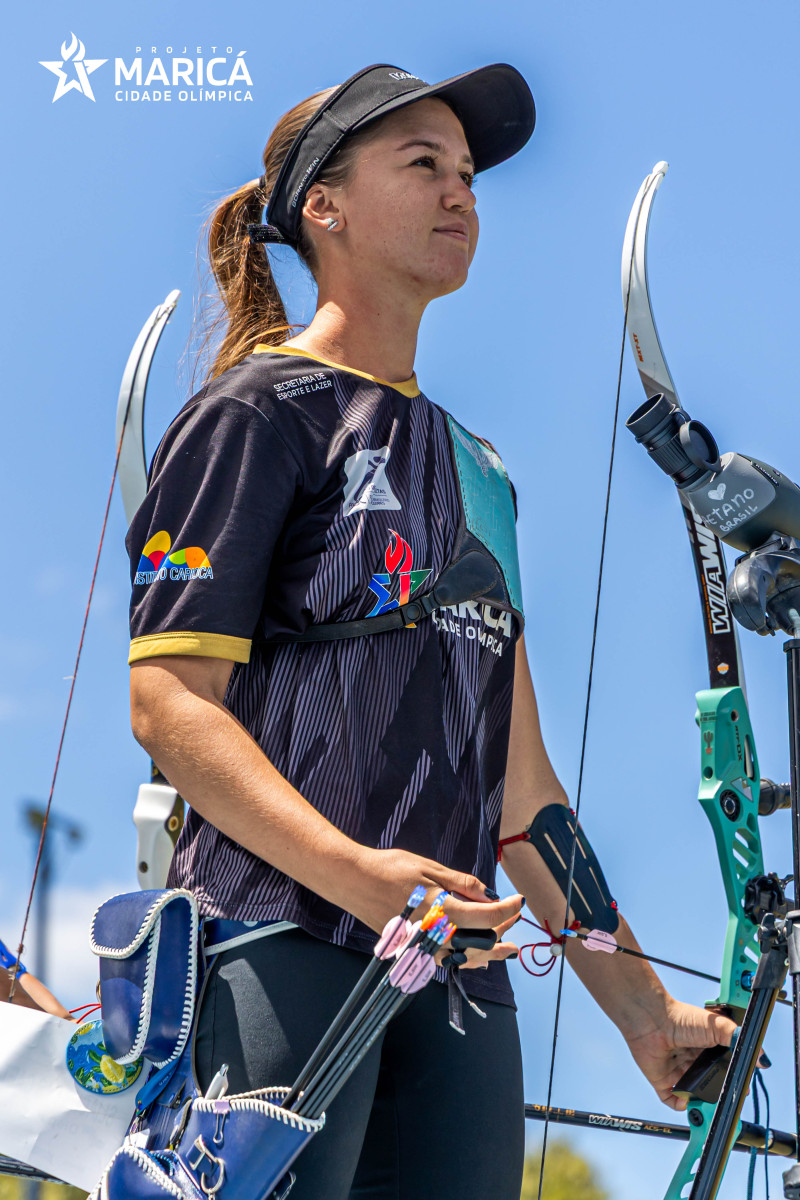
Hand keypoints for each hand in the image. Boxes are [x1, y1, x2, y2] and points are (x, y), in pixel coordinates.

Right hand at [355, 846, 521, 965]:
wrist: (354, 882)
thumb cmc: (390, 869)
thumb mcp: (430, 868)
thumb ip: (461, 884)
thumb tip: (489, 894)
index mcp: (443, 910)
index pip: (487, 916)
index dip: (508, 909)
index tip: (519, 900)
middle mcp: (436, 933)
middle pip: (480, 939)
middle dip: (501, 929)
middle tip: (515, 918)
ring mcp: (424, 945)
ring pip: (465, 956)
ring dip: (488, 952)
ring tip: (506, 951)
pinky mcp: (414, 949)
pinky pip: (446, 960)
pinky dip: (465, 959)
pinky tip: (475, 958)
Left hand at [624, 996, 737, 1110]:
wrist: (653, 1020)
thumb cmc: (682, 1018)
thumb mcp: (718, 1026)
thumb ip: (739, 1041)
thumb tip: (761, 1059)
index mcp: (706, 1049)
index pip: (724, 1070)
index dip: (733, 1081)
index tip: (742, 1089)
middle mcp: (692, 1061)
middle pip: (710, 1085)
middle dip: (720, 1095)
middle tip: (728, 1099)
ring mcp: (678, 1072)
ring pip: (694, 1096)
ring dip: (702, 1103)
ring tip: (710, 1105)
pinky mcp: (663, 1081)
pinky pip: (673, 1101)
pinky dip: (681, 1106)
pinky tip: (688, 1102)